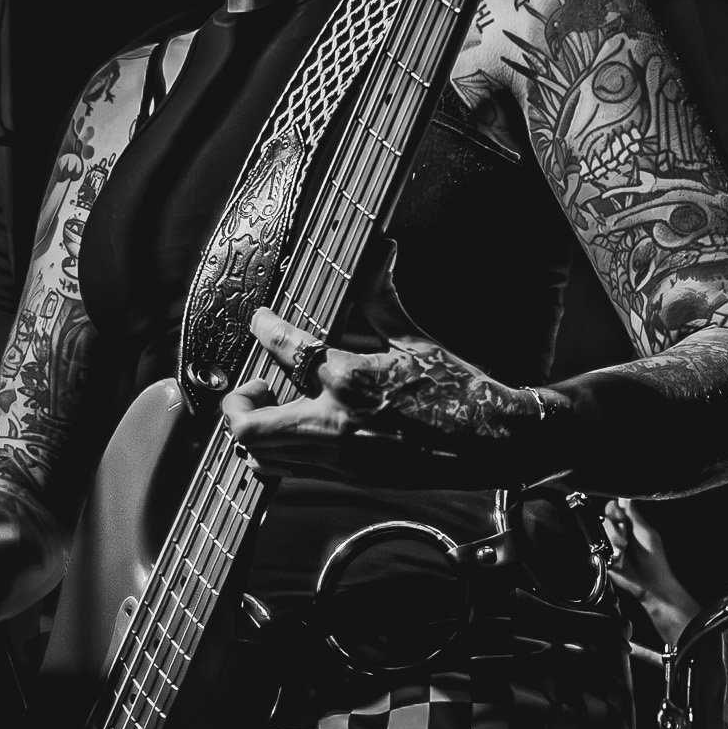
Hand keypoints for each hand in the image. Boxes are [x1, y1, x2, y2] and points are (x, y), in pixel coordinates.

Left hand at [220, 298, 555, 488]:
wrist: (489, 443)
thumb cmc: (457, 388)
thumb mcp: (416, 338)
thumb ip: (382, 297)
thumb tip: (382, 249)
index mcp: (350, 376)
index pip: (283, 347)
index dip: (262, 326)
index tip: (261, 319)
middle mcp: (335, 421)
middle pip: (249, 424)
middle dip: (238, 401)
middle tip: (254, 384)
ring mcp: (338, 456)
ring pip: (262, 456)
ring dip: (255, 430)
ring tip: (273, 409)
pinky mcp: (347, 478)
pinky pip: (289, 473)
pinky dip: (277, 456)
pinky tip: (295, 433)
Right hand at [602, 497, 698, 646]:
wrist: (651, 583)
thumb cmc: (654, 557)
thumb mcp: (647, 534)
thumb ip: (635, 516)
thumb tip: (625, 498)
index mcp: (629, 523)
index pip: (614, 508)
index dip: (614, 510)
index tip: (620, 516)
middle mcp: (618, 532)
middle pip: (606, 519)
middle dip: (615, 528)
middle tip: (625, 537)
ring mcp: (610, 545)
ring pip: (601, 533)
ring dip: (613, 541)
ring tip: (624, 551)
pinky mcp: (604, 558)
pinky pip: (597, 550)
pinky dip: (607, 553)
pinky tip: (617, 558)